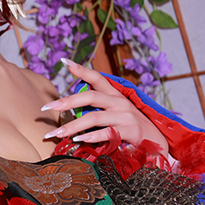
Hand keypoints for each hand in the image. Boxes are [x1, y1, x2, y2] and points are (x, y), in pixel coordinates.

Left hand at [41, 59, 167, 152]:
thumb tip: (69, 108)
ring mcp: (125, 116)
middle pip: (90, 97)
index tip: (65, 61)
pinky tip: (78, 140)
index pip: (97, 78)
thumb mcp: (114, 113)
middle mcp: (119, 103)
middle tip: (47, 107)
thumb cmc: (129, 127)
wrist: (156, 142)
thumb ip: (96, 108)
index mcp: (114, 95)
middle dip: (67, 101)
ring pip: (94, 118)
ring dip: (72, 126)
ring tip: (56, 133)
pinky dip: (91, 137)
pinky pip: (107, 133)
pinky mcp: (130, 131)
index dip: (82, 69)